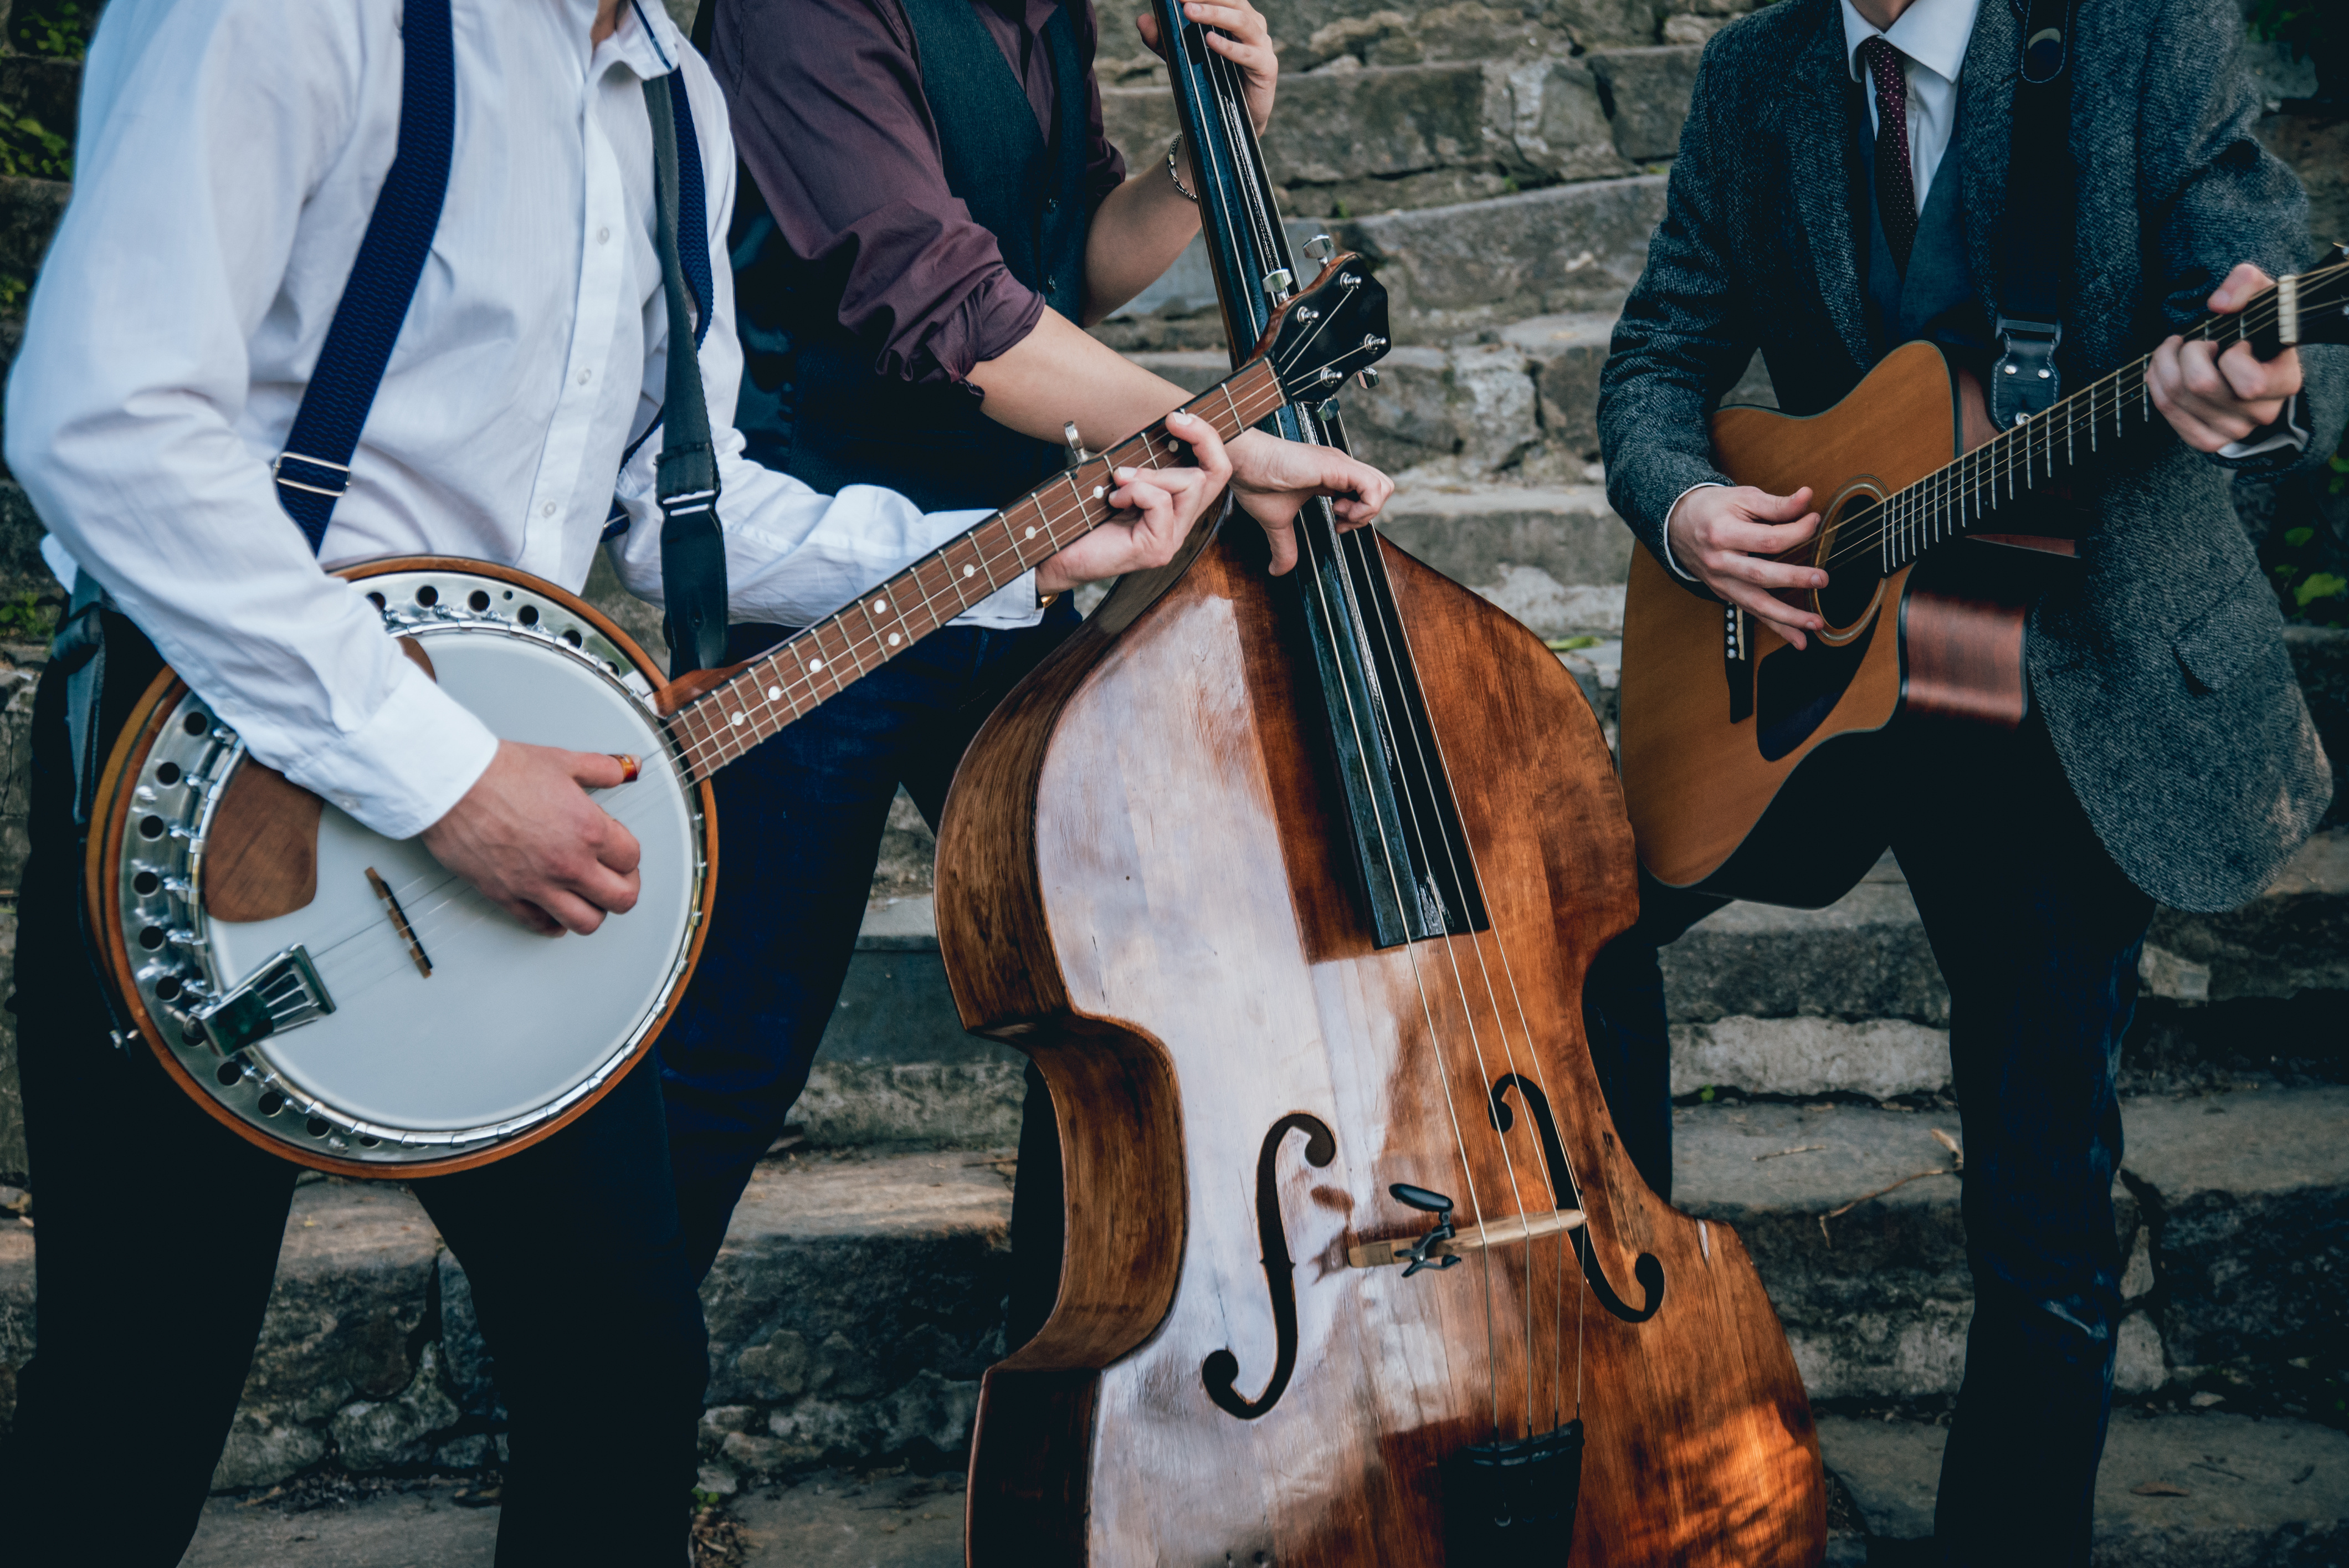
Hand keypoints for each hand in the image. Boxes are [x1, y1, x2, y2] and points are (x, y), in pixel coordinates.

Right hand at [420, 740, 641, 934]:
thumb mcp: (563, 761)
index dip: (627, 851)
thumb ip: (602, 768)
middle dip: (624, 888)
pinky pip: (541, 925)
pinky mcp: (507, 896)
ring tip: (588, 896)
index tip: (616, 845)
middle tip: (615, 877)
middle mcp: (569, 864)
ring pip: (586, 923)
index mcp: (589, 831)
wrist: (452, 784)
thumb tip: (626, 768)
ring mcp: (538, 885)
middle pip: (621, 899)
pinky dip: (553, 924)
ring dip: (593, 911)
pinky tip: (556, 912)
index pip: (631, 859)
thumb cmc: (500, 772)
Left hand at [1036, 409, 1235, 592]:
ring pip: (1190, 484)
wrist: (1059, 553)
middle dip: (1193, 442)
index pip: (1216, 469)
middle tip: (1165, 427)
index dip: (1207, 438)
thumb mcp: (1118, 472)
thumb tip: (1160, 424)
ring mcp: (1173, 538)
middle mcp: (1181, 523)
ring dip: (1151, 473)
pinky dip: (1134, 491)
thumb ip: (1140, 453)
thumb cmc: (1085, 515)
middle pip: (1215, 473)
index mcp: (1176, 505)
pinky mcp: (1158, 548)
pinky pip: (1160, 501)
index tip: (1177, 417)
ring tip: (1120, 481)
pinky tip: (1114, 501)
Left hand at [1136, 0, 1276, 134]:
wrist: (1236, 120)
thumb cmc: (1214, 80)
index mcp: (1238, 16)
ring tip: (1190, 12)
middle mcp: (1253, 25)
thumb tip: (1141, 19)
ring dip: (1215, 14)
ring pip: (1241, 22)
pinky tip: (1209, 41)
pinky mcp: (1267, 67)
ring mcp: (1262, 45)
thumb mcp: (1182, 56)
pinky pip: (1247, 54)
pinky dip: (1228, 46)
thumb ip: (1162, 39)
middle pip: (1234, 2)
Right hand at [1226, 428, 1391, 574]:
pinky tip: (1340, 513)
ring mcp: (1341, 465)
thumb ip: (1284, 546)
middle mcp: (1340, 468)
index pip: (1366, 492)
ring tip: (1340, 515)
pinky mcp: (1338, 466)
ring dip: (1367, 510)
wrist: (1244, 462)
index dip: (1359, 515)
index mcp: (1331, 476)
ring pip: (1384, 486)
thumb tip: (1276, 571)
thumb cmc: (1256, 482)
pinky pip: (1373, 488)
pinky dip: (1365, 507)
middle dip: (1369, 512)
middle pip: (1383, 487)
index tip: (1337, 526)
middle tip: (1342, 521)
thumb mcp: (1276, 522)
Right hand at [1666, 485, 1826, 649]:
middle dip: (1794, 579)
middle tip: (1822, 579)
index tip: (1815, 521)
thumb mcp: (1742, 498)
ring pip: (1756, 604)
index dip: (1797, 531)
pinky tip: (1799, 640)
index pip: (1767, 539)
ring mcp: (1721, 582)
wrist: (1678, 526)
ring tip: (1816, 623)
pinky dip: (1777, 628)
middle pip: (1760, 575)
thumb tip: (1807, 498)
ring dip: (1788, 617)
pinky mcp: (1726, 594)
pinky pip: (1753, 613)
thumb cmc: (1714, 509)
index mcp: (1722, 533)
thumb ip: (1776, 503)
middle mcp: (1719, 562)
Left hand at [2148, 263, 2302, 452]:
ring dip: (2164, 364)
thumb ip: (2246, 285)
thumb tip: (2218, 305)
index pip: (2250, 383)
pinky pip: (2167, 412)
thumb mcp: (2260, 296)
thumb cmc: (2256, 328)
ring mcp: (2233, 431)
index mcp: (2285, 383)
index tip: (2234, 342)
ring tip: (2175, 348)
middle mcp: (2262, 413)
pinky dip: (2156, 383)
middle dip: (2187, 353)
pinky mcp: (2207, 439)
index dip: (2231, 354)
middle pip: (2200, 385)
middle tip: (2194, 341)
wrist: (2252, 361)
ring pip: (2176, 397)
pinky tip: (2165, 368)